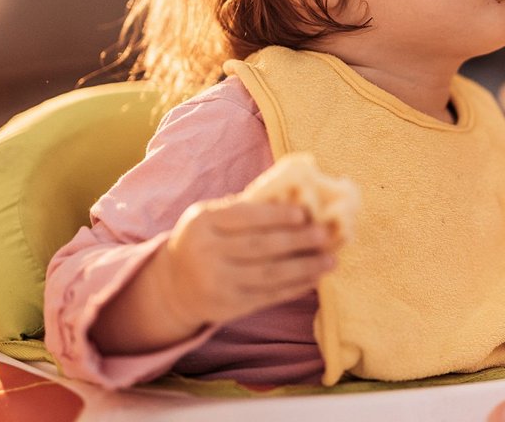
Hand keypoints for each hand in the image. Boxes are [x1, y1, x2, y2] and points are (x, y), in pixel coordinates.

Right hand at [150, 195, 338, 329]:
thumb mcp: (210, 218)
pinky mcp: (229, 307)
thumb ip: (244, 208)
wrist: (173, 286)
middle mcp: (206, 254)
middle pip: (259, 246)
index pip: (243, 216)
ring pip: (269, 274)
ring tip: (331, 260)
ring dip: (304, 267)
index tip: (304, 213)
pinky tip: (315, 278)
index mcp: (203, 223)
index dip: (275, 215)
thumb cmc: (204, 240)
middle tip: (325, 235)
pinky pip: (269, 296)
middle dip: (297, 240)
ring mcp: (217, 283)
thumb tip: (295, 196)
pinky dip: (295, 287)